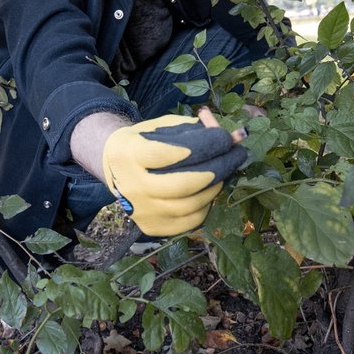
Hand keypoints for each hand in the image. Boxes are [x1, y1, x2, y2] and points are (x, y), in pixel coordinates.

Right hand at [101, 114, 245, 235]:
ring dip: (215, 186)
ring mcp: (141, 210)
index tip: (225, 138)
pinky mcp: (151, 227)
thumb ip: (195, 128)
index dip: (203, 146)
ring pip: (190, 205)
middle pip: (183, 184)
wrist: (116, 169)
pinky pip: (189, 221)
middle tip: (237, 155)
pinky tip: (209, 189)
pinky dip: (206, 205)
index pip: (170, 153)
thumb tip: (235, 135)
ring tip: (225, 171)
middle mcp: (132, 186)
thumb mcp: (164, 126)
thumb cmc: (145, 141)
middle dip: (218, 167)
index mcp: (130, 154)